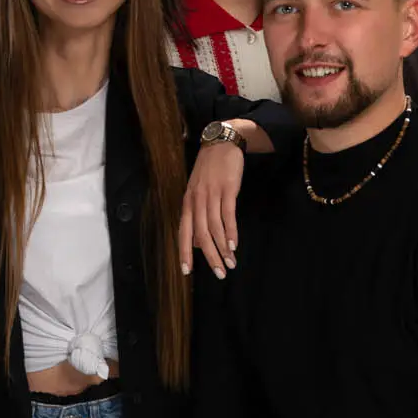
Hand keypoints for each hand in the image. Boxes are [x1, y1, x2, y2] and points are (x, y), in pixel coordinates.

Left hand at [179, 132, 248, 279]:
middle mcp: (196, 200)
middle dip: (210, 257)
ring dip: (223, 249)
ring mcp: (211, 194)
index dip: (184, 252)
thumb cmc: (210, 171)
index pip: (183, 232)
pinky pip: (228, 215)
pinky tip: (234, 245)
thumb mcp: (198, 192)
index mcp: (187, 203)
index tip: (187, 271)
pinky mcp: (227, 189)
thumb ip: (197, 215)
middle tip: (219, 274)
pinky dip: (231, 232)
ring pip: (215, 228)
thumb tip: (199, 242)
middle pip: (201, 235)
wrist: (221, 144)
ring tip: (231, 263)